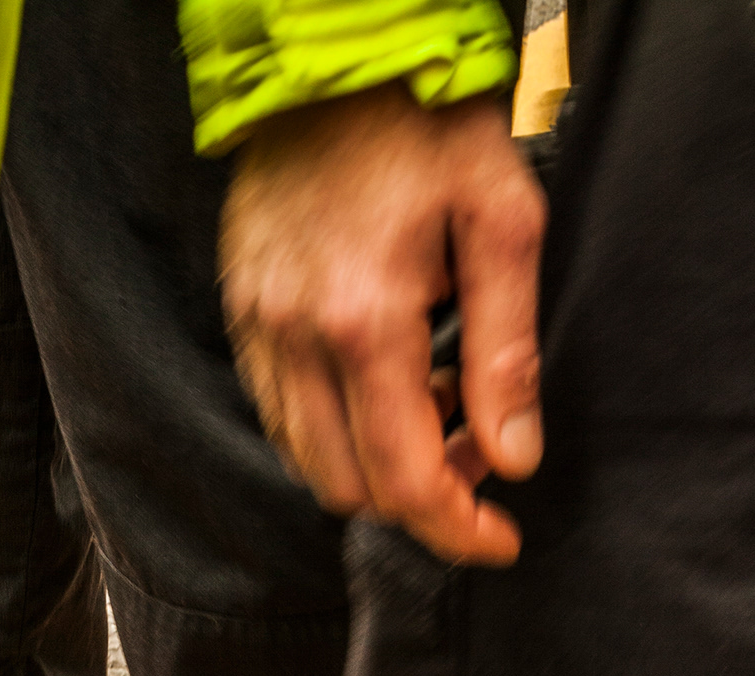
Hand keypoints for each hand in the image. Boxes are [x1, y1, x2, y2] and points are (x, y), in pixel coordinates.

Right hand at [220, 83, 546, 564]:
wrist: (332, 56)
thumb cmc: (428, 122)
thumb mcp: (502, 219)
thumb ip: (507, 352)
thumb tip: (513, 457)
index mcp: (367, 321)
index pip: (407, 478)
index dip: (457, 528)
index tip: (499, 539)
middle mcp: (299, 339)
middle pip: (353, 489)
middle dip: (421, 496)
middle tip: (475, 452)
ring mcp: (260, 329)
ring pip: (311, 462)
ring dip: (376, 464)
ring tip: (434, 404)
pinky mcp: (242, 314)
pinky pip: (281, 415)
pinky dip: (335, 428)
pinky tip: (382, 379)